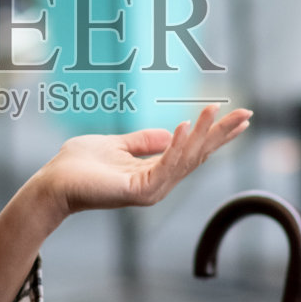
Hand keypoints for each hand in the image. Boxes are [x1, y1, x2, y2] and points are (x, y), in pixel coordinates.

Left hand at [38, 103, 251, 217]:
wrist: (53, 183)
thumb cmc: (78, 165)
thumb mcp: (115, 145)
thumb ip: (142, 141)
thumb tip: (170, 132)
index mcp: (154, 172)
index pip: (192, 151)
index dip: (215, 134)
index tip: (238, 116)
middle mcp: (158, 183)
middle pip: (198, 156)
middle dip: (222, 135)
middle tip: (248, 114)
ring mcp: (149, 190)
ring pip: (185, 160)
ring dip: (201, 134)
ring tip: (214, 110)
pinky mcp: (137, 191)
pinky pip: (163, 166)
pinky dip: (176, 146)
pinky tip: (183, 125)